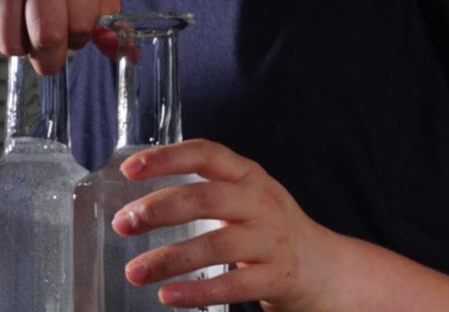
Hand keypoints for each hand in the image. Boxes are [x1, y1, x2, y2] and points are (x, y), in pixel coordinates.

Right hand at [0, 0, 120, 74]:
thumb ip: (106, 10)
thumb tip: (124, 54)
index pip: (85, 24)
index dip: (76, 41)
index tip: (67, 33)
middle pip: (49, 37)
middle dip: (47, 57)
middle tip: (41, 50)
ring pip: (10, 44)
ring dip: (10, 46)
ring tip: (9, 21)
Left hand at [111, 139, 335, 310]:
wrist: (323, 266)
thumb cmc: (268, 228)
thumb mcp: (245, 195)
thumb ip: (206, 190)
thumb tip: (139, 201)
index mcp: (247, 175)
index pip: (206, 154)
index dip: (167, 157)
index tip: (130, 168)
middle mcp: (260, 201)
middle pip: (206, 198)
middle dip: (160, 209)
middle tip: (124, 223)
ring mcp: (270, 240)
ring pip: (216, 245)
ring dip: (170, 259)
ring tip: (135, 270)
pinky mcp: (276, 277)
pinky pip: (233, 285)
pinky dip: (197, 292)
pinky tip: (168, 295)